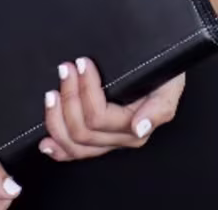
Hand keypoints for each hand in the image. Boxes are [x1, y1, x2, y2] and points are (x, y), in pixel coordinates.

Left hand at [38, 56, 187, 161]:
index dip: (84, 90)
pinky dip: (58, 148)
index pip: (98, 117)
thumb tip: (140, 127)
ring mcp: (108, 142)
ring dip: (57, 118)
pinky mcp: (98, 141)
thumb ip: (159, 108)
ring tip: (53, 93)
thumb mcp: (170, 85)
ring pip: (74, 143)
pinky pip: (74, 153)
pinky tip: (47, 142)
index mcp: (136, 126)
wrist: (165, 71)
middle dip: (69, 97)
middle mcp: (121, 138)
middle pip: (82, 131)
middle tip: (65, 70)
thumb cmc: (166, 74)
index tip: (81, 63)